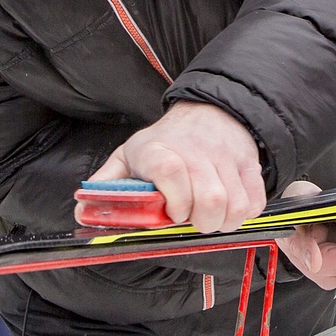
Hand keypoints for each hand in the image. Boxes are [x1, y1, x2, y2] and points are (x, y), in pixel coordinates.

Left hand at [81, 101, 264, 232]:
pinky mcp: (249, 165)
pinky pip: (254, 203)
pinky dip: (242, 214)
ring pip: (234, 206)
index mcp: (158, 150)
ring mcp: (226, 158)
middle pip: (210, 200)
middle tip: (192, 219)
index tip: (172, 214)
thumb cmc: (164, 143)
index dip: (174, 202)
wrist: (208, 112)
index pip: (171, 172)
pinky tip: (227, 207)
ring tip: (208, 215)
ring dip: (222, 222)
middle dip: (201, 223)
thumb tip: (81, 211)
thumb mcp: (129, 156)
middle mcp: (195, 151)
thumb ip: (107, 185)